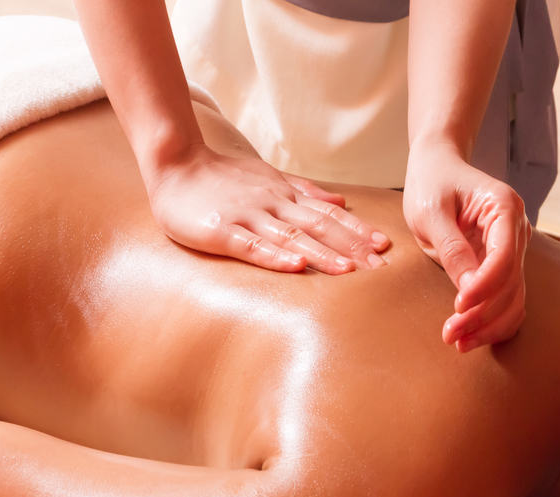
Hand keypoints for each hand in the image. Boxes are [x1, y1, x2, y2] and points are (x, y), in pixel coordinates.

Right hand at [147, 143, 389, 273]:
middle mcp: (273, 204)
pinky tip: (295, 268)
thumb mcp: (270, 178)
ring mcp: (247, 216)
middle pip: (319, 226)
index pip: (329, 214)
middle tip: (379, 269)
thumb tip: (342, 200)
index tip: (384, 248)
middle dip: (351, 248)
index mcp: (286, 195)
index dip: (357, 230)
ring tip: (348, 271)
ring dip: (321, 254)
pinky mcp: (221, 230)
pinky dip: (274, 256)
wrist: (175, 162)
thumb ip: (305, 190)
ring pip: (291, 237)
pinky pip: (251, 245)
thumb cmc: (223, 176)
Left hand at [403, 143, 530, 351]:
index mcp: (504, 208)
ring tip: (457, 341)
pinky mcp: (503, 265)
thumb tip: (469, 289)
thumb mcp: (431, 213)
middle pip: (511, 283)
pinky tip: (472, 336)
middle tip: (450, 335)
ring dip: (489, 325)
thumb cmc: (431, 184)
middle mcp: (516, 230)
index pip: (504, 257)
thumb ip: (452, 249)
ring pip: (514, 298)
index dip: (484, 287)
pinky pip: (508, 300)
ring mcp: (514, 249)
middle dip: (482, 313)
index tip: (458, 306)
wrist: (437, 169)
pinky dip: (494, 322)